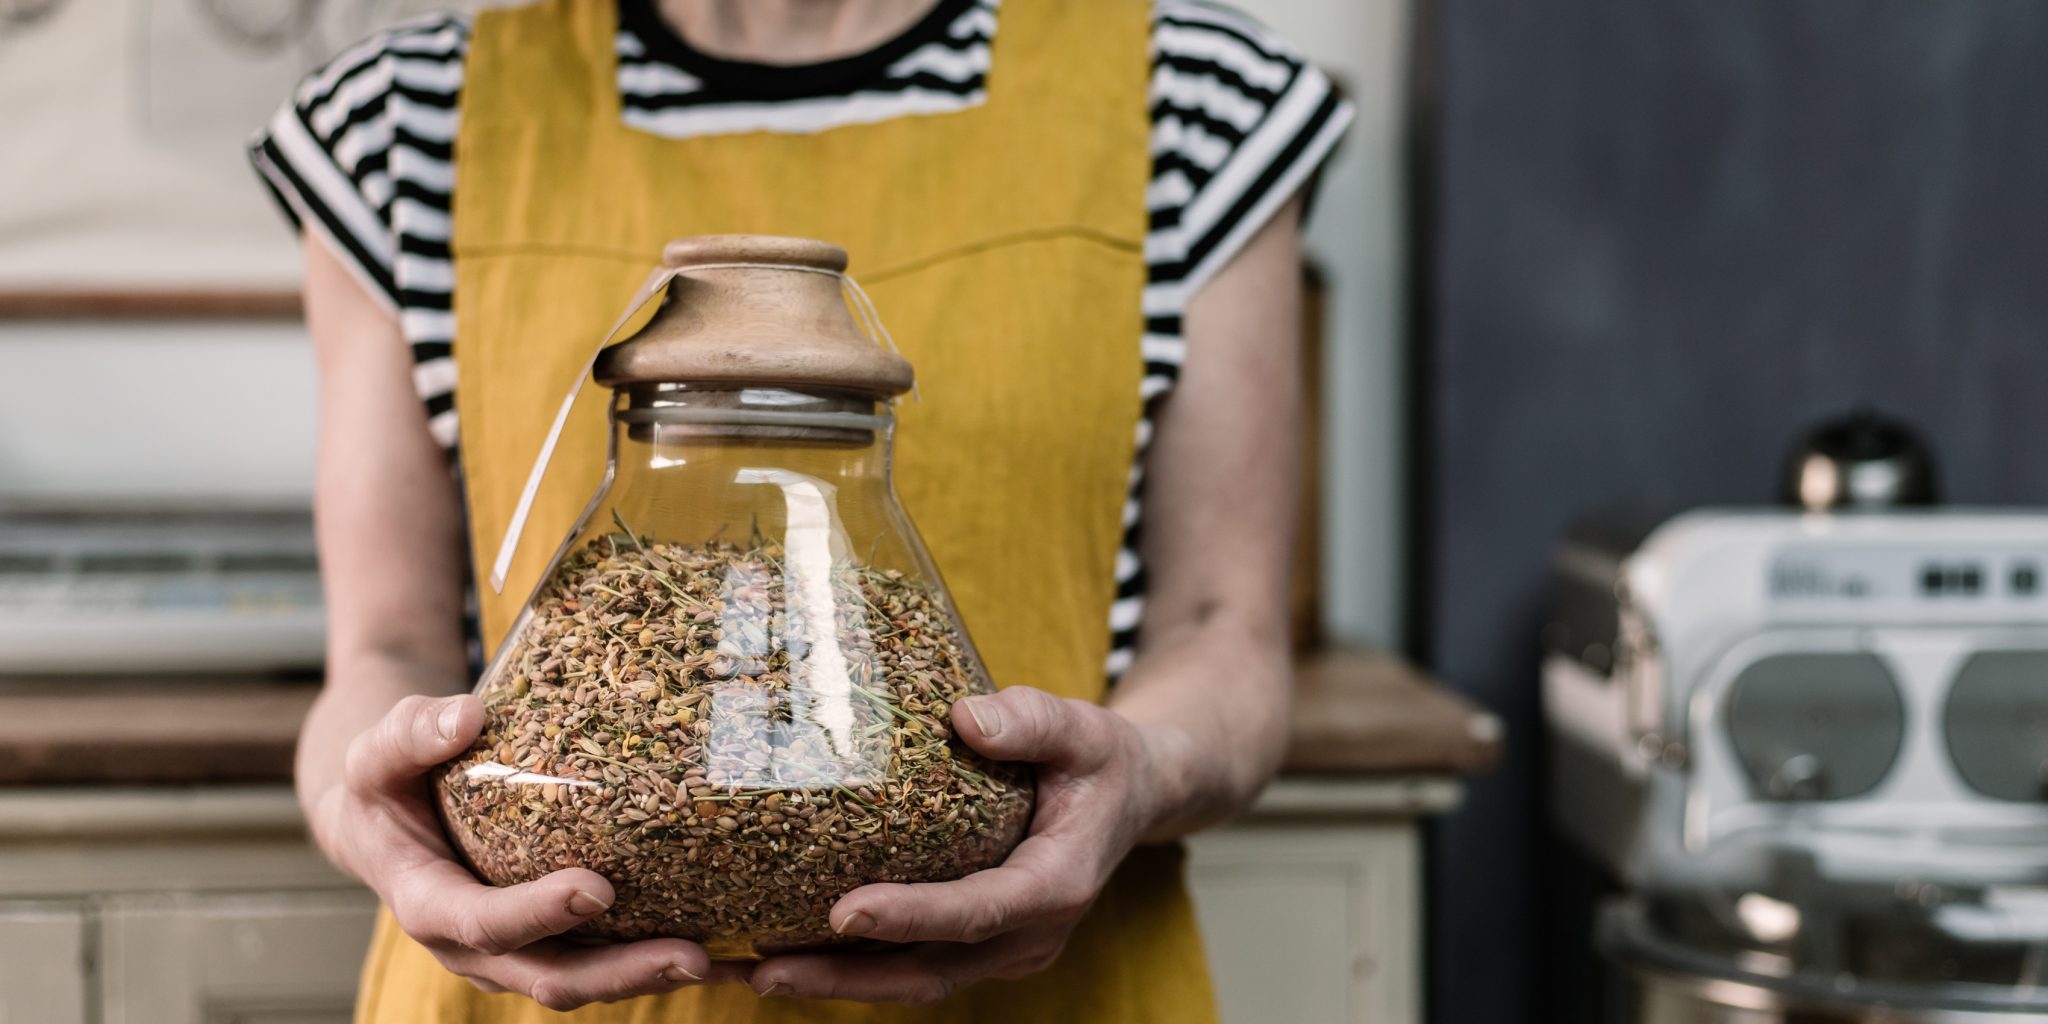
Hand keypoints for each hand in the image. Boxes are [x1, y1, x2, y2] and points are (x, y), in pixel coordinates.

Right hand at [314, 693, 747, 1008]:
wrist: (387, 813)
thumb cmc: (388, 777)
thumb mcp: (381, 748)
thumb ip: (414, 733)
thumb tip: (469, 716)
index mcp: (428, 903)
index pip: (484, 922)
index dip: (539, 913)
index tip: (599, 887)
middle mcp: (473, 945)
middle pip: (551, 977)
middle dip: (623, 973)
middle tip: (694, 955)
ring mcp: (515, 950)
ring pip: (585, 979)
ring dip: (651, 976)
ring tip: (724, 962)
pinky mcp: (549, 939)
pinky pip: (604, 958)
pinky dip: (655, 960)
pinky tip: (727, 953)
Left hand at [746, 686, 1180, 1003]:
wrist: (1128, 798)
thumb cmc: (1097, 760)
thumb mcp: (1081, 727)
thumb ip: (1031, 720)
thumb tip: (966, 718)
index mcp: (1056, 884)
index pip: (976, 911)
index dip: (911, 916)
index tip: (844, 913)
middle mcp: (1028, 935)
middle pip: (930, 970)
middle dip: (845, 976)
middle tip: (764, 968)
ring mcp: (1002, 950)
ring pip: (914, 981)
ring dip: (835, 982)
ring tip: (751, 971)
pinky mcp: (977, 947)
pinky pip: (912, 966)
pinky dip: (852, 966)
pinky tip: (788, 951)